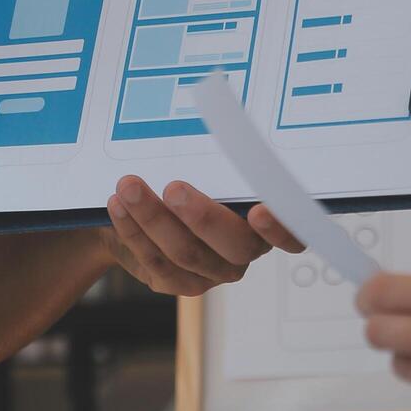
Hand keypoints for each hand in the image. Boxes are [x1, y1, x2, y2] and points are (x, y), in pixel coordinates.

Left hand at [102, 176, 303, 295]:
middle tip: (174, 188)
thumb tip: (215, 127)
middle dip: (203, 216)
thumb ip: (218, 161)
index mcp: (266, 221)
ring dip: (154, 217)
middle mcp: (245, 251)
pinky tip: (118, 206)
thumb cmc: (182, 181)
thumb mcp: (204, 167)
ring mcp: (212, 271)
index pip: (293, 233)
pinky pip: (157, 261)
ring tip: (129, 187)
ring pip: (187, 252)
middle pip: (235, 245)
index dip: (282, 228)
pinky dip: (134, 230)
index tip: (260, 211)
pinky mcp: (180, 282)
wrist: (138, 212)